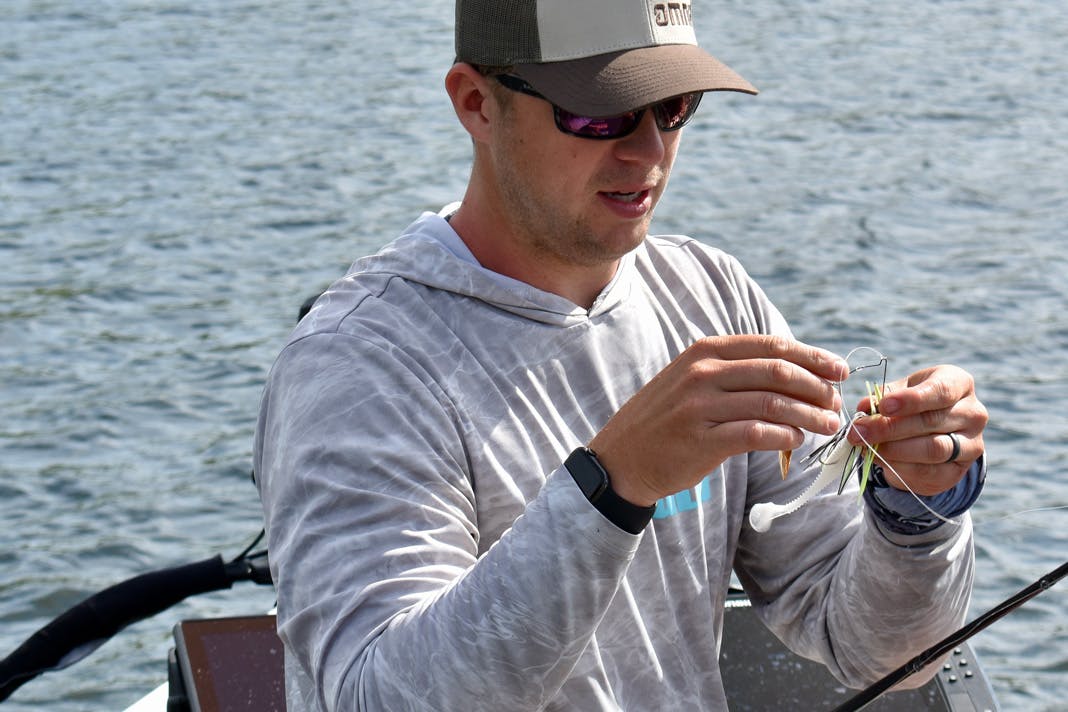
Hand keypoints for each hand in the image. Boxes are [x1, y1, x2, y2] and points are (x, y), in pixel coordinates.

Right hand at [589, 335, 847, 506]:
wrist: (621, 458)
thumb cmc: (667, 420)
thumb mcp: (693, 381)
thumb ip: (736, 372)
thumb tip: (797, 372)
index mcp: (705, 351)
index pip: (771, 346)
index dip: (812, 357)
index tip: (839, 370)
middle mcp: (702, 373)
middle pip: (777, 372)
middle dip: (817, 387)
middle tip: (837, 402)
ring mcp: (700, 406)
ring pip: (772, 404)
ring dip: (809, 415)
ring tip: (828, 425)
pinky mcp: (702, 440)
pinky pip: (756, 434)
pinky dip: (784, 437)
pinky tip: (796, 442)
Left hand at [846, 364, 986, 495]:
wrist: (932, 433)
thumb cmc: (912, 403)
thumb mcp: (900, 392)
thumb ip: (882, 398)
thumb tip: (864, 407)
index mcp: (959, 383)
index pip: (940, 391)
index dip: (911, 400)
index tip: (883, 406)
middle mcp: (973, 413)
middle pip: (931, 421)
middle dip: (890, 428)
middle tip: (859, 431)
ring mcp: (971, 444)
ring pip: (933, 449)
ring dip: (893, 449)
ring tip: (865, 446)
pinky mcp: (959, 470)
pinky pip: (928, 471)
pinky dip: (898, 466)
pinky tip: (877, 459)